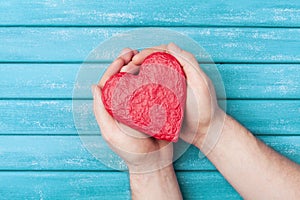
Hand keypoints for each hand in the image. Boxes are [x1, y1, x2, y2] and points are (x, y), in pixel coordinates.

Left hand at [92, 48, 172, 172]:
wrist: (153, 162)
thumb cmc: (130, 150)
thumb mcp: (110, 133)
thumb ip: (101, 112)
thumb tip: (94, 87)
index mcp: (112, 108)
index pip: (110, 83)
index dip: (115, 68)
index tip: (123, 58)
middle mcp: (125, 104)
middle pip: (124, 79)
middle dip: (127, 63)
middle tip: (134, 52)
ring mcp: (139, 105)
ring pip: (137, 81)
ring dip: (139, 67)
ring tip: (143, 55)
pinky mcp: (153, 107)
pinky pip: (152, 89)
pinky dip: (153, 77)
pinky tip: (156, 69)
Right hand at [131, 43, 224, 153]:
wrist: (205, 131)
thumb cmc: (206, 108)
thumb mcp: (201, 83)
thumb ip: (189, 63)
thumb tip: (170, 45)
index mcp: (181, 67)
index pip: (162, 53)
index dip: (147, 53)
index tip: (135, 60)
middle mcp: (173, 75)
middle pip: (151, 63)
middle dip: (136, 64)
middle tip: (123, 71)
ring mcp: (166, 88)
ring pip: (147, 76)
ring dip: (134, 76)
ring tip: (122, 80)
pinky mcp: (161, 100)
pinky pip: (147, 91)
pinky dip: (137, 89)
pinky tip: (128, 93)